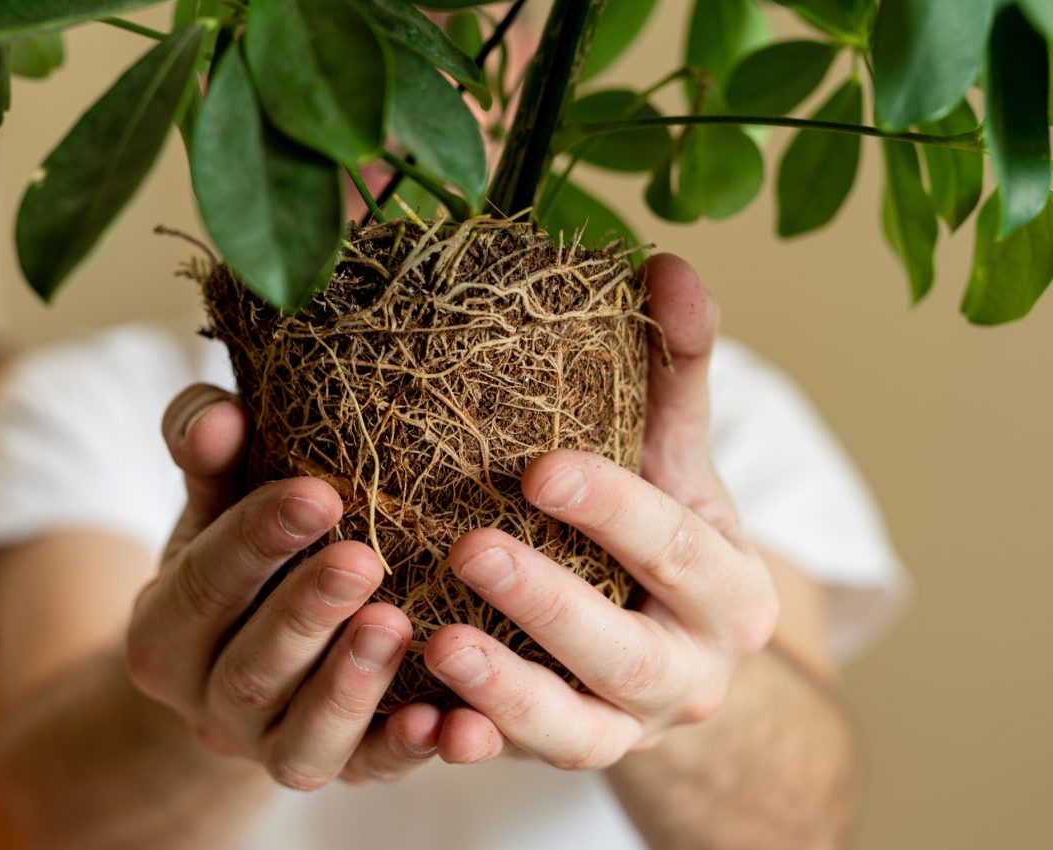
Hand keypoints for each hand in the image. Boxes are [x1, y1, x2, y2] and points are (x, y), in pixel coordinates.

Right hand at [125, 387, 469, 789]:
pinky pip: (368, 774)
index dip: (255, 540)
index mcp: (164, 635)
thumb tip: (222, 416)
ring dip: (351, 686)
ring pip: (301, 740)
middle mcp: (208, 704)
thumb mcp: (211, 506)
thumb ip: (210, 457)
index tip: (316, 493)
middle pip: (252, 668)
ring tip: (398, 625)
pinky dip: (405, 752)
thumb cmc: (235, 563)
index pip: (204, 585)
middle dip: (307, 614)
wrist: (236, 668)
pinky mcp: (336, 774)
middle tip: (363, 561)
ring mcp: (269, 749)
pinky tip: (449, 719)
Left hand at [422, 254, 780, 768]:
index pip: (676, 546)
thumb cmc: (665, 538)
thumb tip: (669, 263)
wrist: (679, 657)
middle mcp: (688, 676)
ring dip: (506, 693)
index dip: (614, 509)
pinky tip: (419, 725)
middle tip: (472, 548)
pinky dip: (468, 749)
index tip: (540, 467)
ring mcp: (625, 731)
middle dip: (551, 604)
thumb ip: (672, 375)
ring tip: (437, 646)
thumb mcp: (675, 463)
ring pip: (575, 732)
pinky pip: (514, 765)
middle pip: (627, 651)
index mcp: (727, 592)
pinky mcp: (563, 758)